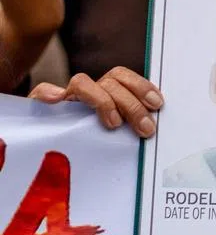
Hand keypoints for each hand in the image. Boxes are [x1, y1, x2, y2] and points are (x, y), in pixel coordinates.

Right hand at [29, 67, 163, 136]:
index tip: (157, 104)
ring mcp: (65, 101)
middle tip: (145, 127)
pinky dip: (48, 92)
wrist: (51, 157)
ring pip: (83, 83)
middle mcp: (87, 93)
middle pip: (111, 81)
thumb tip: (150, 130)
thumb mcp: (116, 138)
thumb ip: (130, 128)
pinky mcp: (40, 110)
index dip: (141, 86)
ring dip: (103, 100)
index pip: (123, 77)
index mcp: (106, 95)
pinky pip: (40, 93)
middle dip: (132, 104)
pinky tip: (57, 99)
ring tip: (114, 123)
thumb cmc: (91, 147)